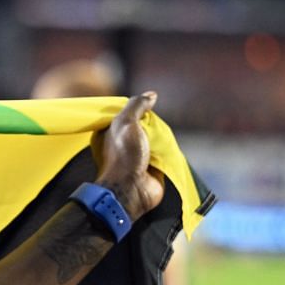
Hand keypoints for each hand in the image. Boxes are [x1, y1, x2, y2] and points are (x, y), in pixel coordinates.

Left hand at [89, 91, 164, 219]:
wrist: (130, 190)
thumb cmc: (123, 156)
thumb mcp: (126, 123)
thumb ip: (136, 106)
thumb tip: (151, 94)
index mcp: (113, 133)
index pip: (130, 115)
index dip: (140, 111)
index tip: (148, 109)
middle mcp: (125, 144)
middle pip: (147, 127)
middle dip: (155, 126)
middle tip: (156, 128)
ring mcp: (140, 157)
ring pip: (157, 141)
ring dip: (163, 140)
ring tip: (162, 141)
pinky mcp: (153, 168)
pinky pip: (165, 155)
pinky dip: (169, 152)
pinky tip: (171, 149)